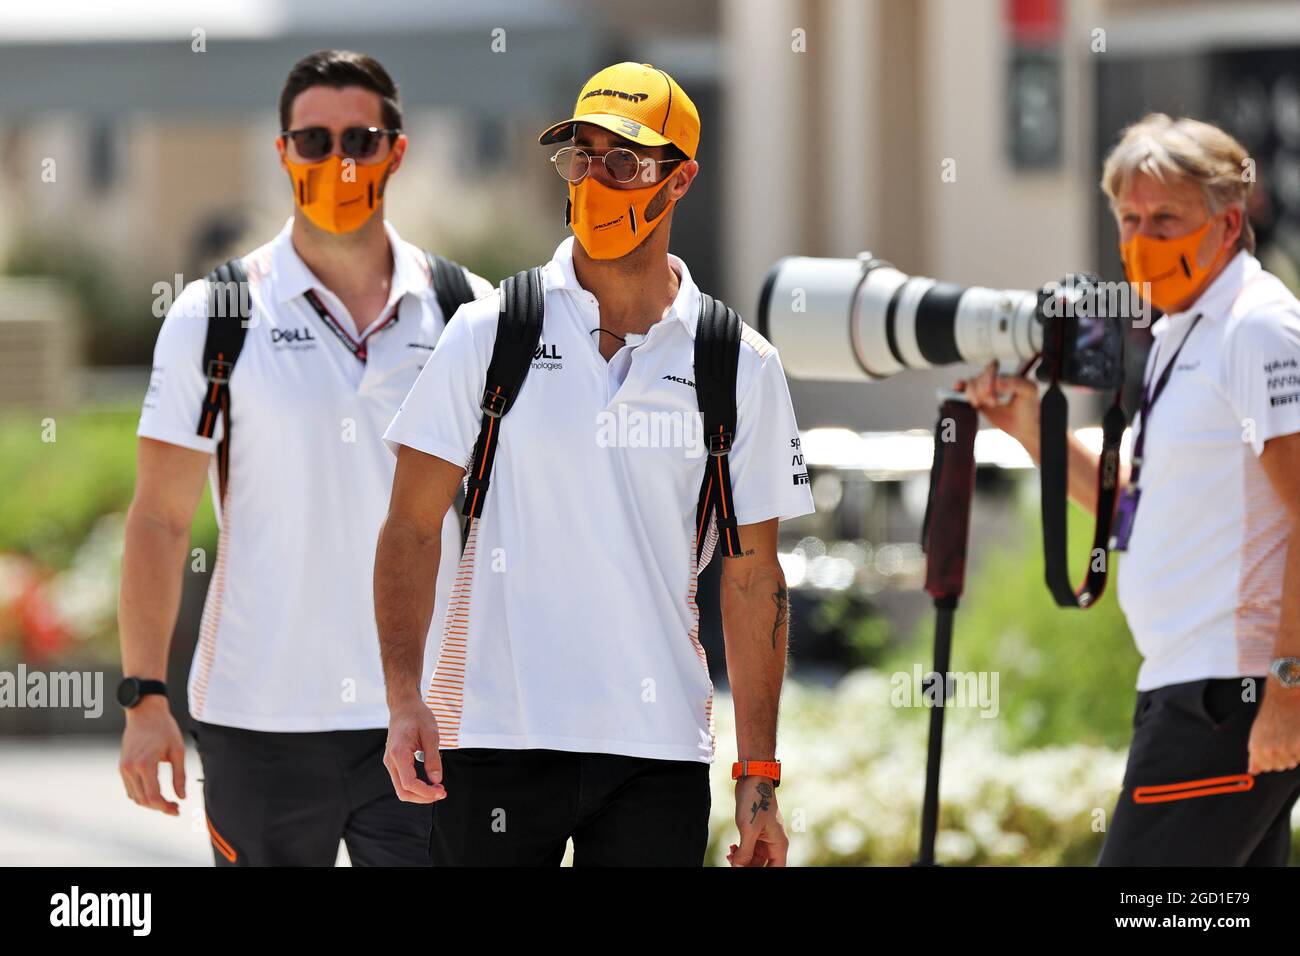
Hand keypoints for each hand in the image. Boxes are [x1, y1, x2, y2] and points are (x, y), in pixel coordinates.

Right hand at [119, 697, 186, 814]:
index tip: (177, 809)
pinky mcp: (122, 766)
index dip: (165, 807)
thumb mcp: (177, 750)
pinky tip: (156, 792)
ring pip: (134, 796)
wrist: (145, 712)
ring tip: (167, 801)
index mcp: (145, 764)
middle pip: (142, 800)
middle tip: (175, 807)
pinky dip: (141, 794)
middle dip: (159, 807)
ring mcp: (123, 768)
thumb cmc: (164, 728)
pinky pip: (130, 788)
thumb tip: (182, 797)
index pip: (153, 796)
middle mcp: (130, 768)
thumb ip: (179, 776)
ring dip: (150, 803)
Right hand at [384, 698, 446, 802]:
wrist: (404, 706)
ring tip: (437, 789)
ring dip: (419, 793)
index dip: (426, 792)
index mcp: (399, 753)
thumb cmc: (418, 716)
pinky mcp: (394, 761)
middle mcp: (391, 760)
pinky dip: (415, 786)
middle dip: (422, 797)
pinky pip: (402, 780)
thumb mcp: (431, 734)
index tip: (442, 791)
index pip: (409, 783)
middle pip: (403, 791)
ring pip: (401, 788)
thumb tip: (437, 780)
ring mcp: (390, 762)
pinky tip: (428, 783)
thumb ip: (433, 758)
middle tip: (442, 793)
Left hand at [727, 776, 786, 866]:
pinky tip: (731, 848)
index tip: (745, 871)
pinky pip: (750, 848)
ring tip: (729, 854)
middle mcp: (774, 843)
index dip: (763, 874)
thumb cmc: (754, 802)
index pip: (776, 868)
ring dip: (742, 860)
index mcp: (778, 844)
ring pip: (755, 858)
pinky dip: (741, 851)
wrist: (753, 778)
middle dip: (747, 866)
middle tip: (732, 862)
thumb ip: (745, 851)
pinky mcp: (756, 831)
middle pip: (763, 865)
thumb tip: (738, 866)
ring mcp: (765, 837)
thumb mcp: (748, 829)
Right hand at [957, 361, 1041, 456]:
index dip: (988, 381)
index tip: (994, 398)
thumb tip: (998, 381)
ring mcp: (983, 390)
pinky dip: (959, 388)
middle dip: (982, 391)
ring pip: (970, 384)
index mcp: (1005, 374)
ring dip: (972, 394)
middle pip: (978, 377)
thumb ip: (1016, 382)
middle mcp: (993, 380)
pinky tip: (957, 389)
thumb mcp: (1029, 391)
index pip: (991, 368)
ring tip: (980, 405)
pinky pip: (964, 390)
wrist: (1023, 426)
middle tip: (993, 404)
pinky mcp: (977, 399)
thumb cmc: (1029, 408)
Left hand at [1247, 678, 1299, 773]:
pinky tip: (1298, 735)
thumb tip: (1252, 771)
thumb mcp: (1258, 733)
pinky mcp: (1298, 747)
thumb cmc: (1273, 714)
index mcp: (1256, 749)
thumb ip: (1256, 754)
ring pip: (1292, 762)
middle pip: (1281, 766)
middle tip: (1284, 736)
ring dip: (1294, 752)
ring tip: (1291, 734)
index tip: (1274, 744)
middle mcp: (1268, 751)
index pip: (1265, 768)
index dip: (1271, 757)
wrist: (1285, 696)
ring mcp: (1284, 750)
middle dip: (1284, 754)